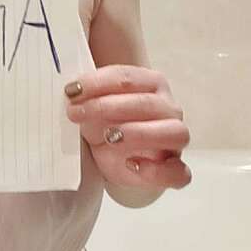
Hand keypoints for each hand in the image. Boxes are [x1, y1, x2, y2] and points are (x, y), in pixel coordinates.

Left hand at [64, 65, 191, 189]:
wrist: (117, 155)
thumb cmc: (108, 122)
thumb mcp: (94, 106)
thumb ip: (87, 97)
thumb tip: (72, 95)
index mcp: (151, 83)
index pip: (127, 77)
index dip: (97, 83)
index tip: (71, 91)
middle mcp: (168, 107)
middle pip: (147, 103)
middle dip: (108, 107)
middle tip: (78, 113)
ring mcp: (175, 138)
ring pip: (174, 132)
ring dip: (139, 133)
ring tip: (109, 137)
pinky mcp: (174, 168)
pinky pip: (179, 172)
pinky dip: (157, 171)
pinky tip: (132, 165)